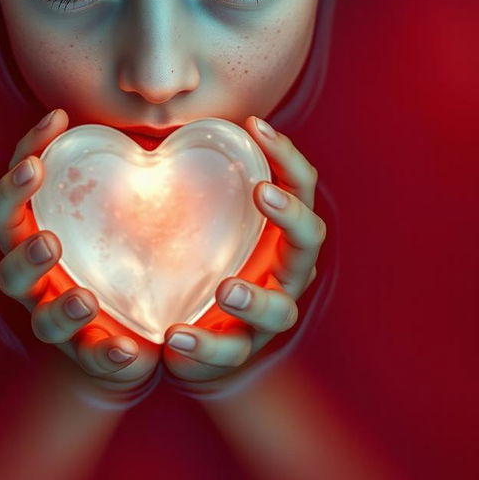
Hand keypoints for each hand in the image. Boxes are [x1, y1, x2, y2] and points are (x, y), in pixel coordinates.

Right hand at [0, 109, 160, 395]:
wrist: (124, 340)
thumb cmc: (112, 259)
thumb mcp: (110, 214)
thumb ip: (119, 174)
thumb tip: (156, 120)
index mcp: (34, 234)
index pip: (12, 194)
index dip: (24, 154)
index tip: (55, 120)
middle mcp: (34, 278)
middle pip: (7, 255)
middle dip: (22, 236)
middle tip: (48, 221)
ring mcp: (56, 318)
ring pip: (40, 316)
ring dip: (61, 307)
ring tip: (86, 298)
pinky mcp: (88, 356)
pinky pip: (90, 359)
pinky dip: (104, 354)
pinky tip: (125, 348)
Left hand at [162, 116, 324, 384]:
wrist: (199, 342)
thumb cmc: (206, 262)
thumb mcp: (209, 220)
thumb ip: (201, 184)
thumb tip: (170, 127)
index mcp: (281, 234)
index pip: (300, 187)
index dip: (287, 156)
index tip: (256, 125)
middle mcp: (286, 274)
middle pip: (309, 241)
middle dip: (290, 214)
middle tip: (260, 191)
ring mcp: (267, 318)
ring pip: (280, 310)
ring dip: (255, 297)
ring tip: (225, 287)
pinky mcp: (238, 354)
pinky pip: (228, 353)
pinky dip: (204, 346)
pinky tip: (176, 336)